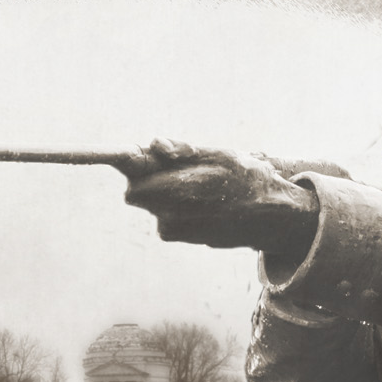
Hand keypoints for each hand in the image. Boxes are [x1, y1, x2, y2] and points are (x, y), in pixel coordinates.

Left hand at [123, 139, 322, 255]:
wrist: (268, 218)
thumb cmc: (246, 179)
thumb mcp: (217, 154)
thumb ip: (181, 150)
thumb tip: (154, 145)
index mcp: (180, 187)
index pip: (133, 175)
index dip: (122, 161)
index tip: (113, 153)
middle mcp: (171, 212)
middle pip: (136, 191)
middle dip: (147, 177)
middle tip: (172, 166)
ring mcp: (172, 228)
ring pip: (151, 201)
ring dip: (164, 190)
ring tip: (199, 185)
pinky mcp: (176, 236)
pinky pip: (163, 214)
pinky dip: (174, 205)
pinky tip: (200, 202)